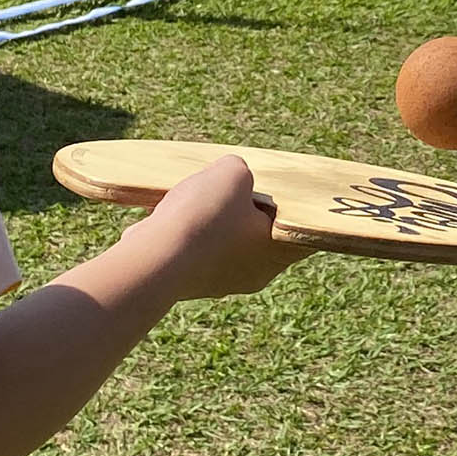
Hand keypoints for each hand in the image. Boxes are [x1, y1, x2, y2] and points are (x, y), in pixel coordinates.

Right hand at [134, 156, 299, 300]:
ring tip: (196, 202)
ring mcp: (223, 283)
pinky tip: (175, 220)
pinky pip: (198, 252)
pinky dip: (190, 236)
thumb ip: (241, 171)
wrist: (154, 257)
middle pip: (261, 233)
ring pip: (227, 242)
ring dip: (214, 222)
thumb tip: (232, 180)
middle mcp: (256, 274)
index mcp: (278, 251)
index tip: (285, 193)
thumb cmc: (203, 215)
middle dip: (246, 210)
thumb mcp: (232, 172)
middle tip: (232, 190)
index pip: (302, 230)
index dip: (295, 208)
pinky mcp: (193, 284)